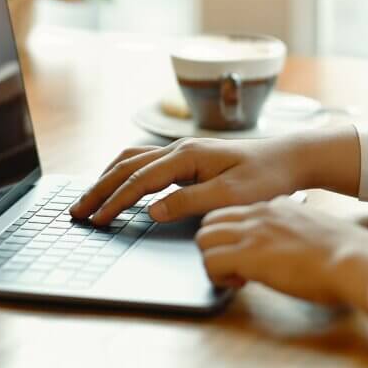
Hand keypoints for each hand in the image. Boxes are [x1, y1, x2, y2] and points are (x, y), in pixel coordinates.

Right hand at [70, 126, 361, 225]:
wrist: (291, 158)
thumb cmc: (267, 178)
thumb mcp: (232, 196)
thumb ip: (190, 203)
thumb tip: (151, 211)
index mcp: (188, 156)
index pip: (139, 180)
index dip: (114, 200)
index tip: (95, 219)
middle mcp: (180, 148)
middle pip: (126, 165)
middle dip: (99, 189)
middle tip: (76, 211)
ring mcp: (184, 149)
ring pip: (132, 158)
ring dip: (107, 177)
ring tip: (89, 198)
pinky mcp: (189, 156)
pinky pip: (145, 159)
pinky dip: (123, 171)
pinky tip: (118, 183)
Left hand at [196, 196, 367, 308]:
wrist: (355, 260)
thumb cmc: (346, 254)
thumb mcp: (316, 231)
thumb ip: (295, 233)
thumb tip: (289, 248)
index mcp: (278, 206)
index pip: (234, 213)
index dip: (233, 236)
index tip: (249, 256)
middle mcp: (260, 213)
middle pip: (210, 222)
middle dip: (215, 246)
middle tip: (235, 267)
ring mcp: (252, 232)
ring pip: (203, 239)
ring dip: (213, 260)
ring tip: (237, 277)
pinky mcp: (248, 254)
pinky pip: (210, 263)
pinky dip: (217, 277)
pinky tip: (241, 284)